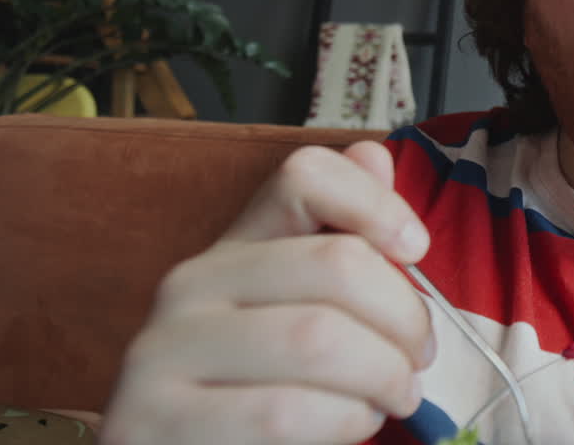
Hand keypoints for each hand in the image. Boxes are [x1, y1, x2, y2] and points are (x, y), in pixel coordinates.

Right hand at [99, 141, 433, 444]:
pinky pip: (283, 412)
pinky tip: (352, 426)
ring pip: (317, 339)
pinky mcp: (153, 420)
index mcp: (233, 247)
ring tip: (392, 398)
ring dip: (382, 376)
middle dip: (404, 317)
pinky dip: (343, 422)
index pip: (305, 176)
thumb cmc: (262, 396)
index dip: (377, 202)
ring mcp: (162, 352)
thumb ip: (342, 248)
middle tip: (420, 358)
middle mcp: (189, 285)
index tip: (417, 249)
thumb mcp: (305, 316)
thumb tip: (374, 156)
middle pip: (334, 263)